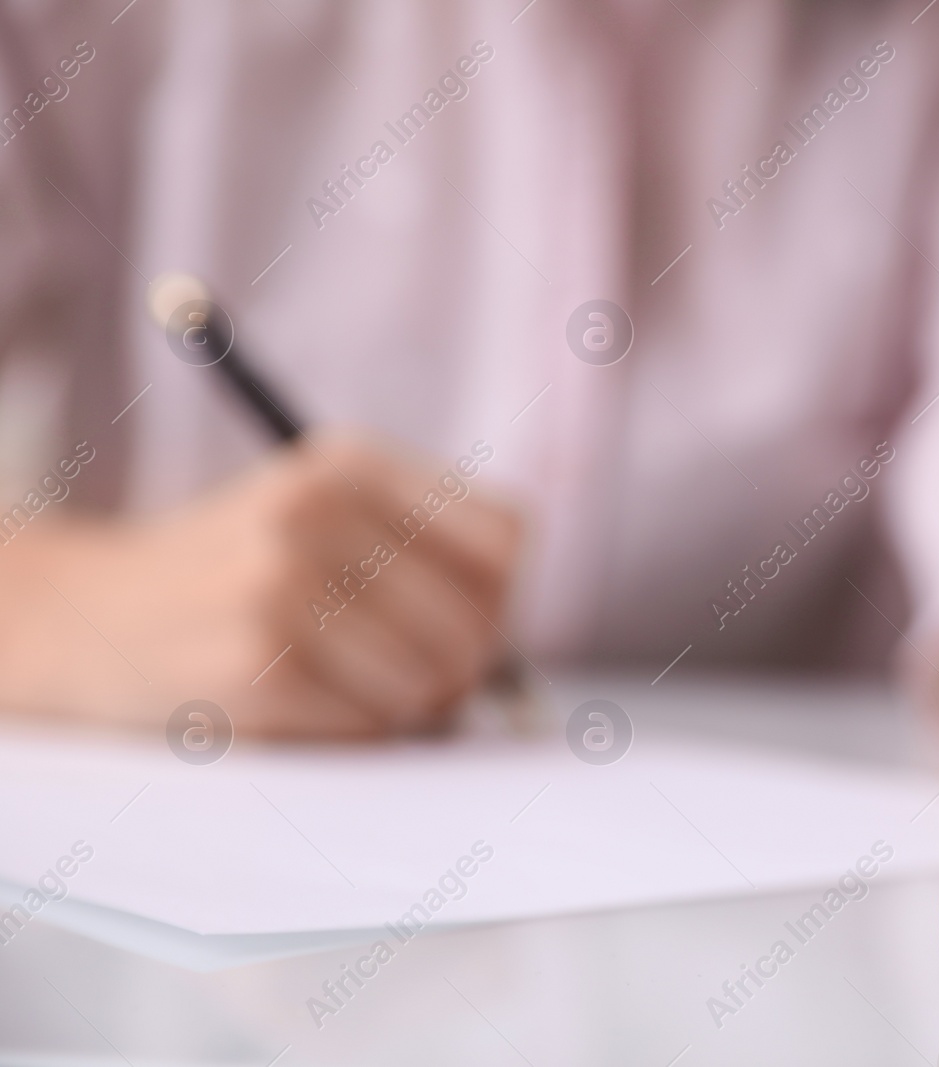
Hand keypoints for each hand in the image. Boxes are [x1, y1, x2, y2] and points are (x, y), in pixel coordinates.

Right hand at [0, 433, 522, 737]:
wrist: (87, 615)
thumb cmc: (234, 570)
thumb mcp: (321, 510)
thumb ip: (424, 548)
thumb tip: (510, 640)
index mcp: (349, 463)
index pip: (505, 539)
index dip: (501, 596)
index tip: (464, 616)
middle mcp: (318, 513)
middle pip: (477, 622)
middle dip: (463, 668)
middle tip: (424, 679)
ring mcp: (283, 589)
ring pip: (431, 684)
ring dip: (411, 709)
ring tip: (360, 689)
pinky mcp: (256, 668)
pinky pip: (371, 728)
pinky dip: (358, 733)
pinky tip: (310, 705)